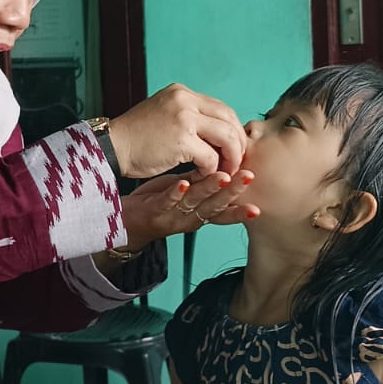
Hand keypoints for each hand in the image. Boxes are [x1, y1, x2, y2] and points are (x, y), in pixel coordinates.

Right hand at [108, 84, 246, 178]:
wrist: (111, 147)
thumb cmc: (136, 137)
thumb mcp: (163, 114)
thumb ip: (188, 116)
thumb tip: (217, 132)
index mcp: (181, 93)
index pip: (221, 108)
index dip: (232, 129)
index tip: (234, 147)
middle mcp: (185, 100)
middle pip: (229, 119)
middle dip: (237, 143)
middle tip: (237, 161)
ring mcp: (184, 118)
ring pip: (226, 137)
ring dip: (231, 157)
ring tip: (226, 171)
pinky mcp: (181, 140)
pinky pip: (210, 157)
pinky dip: (212, 169)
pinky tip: (204, 175)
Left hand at [121, 169, 258, 250]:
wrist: (124, 219)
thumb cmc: (160, 202)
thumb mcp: (187, 193)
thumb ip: (205, 183)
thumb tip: (227, 164)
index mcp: (199, 214)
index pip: (224, 212)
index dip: (240, 210)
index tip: (258, 208)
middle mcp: (189, 218)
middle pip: (214, 206)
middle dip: (233, 192)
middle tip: (248, 177)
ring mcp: (172, 215)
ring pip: (195, 202)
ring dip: (210, 189)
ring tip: (223, 176)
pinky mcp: (154, 210)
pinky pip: (167, 201)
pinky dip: (176, 193)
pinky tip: (184, 183)